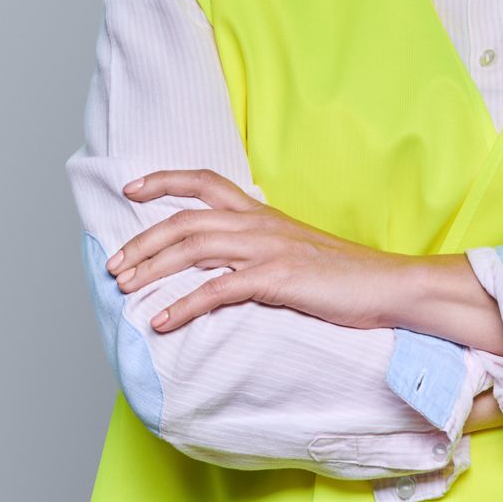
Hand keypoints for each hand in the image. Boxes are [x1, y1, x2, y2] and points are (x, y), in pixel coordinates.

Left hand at [106, 168, 407, 332]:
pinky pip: (218, 289)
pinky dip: (184, 306)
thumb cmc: (343, 275)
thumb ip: (258, 248)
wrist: (388, 284)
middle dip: (143, 240)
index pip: (205, 182)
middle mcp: (259, 223)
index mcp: (262, 213)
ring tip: (125, 289)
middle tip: (113, 264)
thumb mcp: (294, 251)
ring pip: (194, 247)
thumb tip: (221, 263)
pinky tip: (162, 322)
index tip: (131, 188)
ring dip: (153, 268)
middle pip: (186, 219)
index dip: (165, 181)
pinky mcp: (277, 278)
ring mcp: (268, 248)